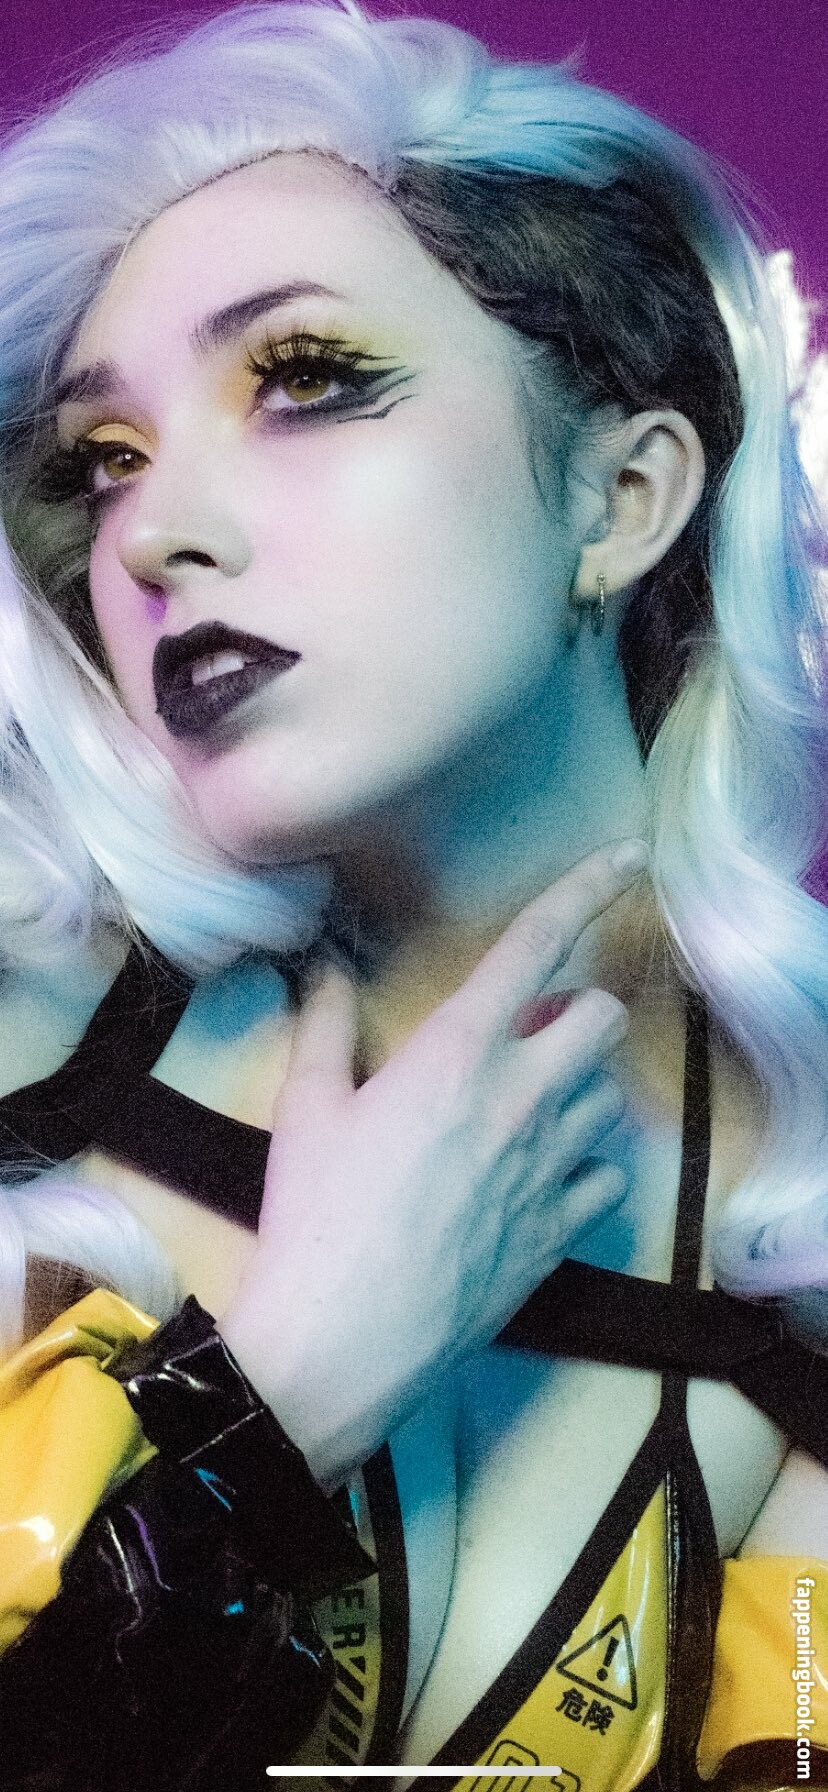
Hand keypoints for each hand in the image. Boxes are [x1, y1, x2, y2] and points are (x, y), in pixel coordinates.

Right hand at [220, 839, 645, 1486]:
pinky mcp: (560, 1231)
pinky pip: (604, 1179)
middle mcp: (522, 1097)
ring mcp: (550, 1168)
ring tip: (521, 1112)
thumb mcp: (306, 1108)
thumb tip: (324, 970)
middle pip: (603, 1018)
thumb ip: (325, 1025)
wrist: (344, 1338)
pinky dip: (581, 1169)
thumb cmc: (316, 1214)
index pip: (537, 946)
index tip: (627, 857)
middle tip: (528, 1036)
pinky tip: (537, 1181)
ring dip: (574, 1090)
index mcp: (459, 1051)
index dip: (588, 889)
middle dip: (578, 1012)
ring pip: (607, 1098)